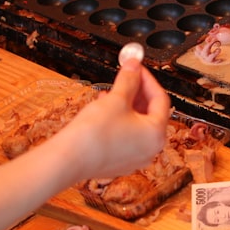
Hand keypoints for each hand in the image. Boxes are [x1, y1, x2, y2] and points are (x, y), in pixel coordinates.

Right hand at [56, 56, 170, 181]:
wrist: (69, 159)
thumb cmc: (94, 134)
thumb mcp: (116, 99)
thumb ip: (129, 79)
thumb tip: (134, 66)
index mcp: (156, 134)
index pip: (160, 99)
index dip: (147, 79)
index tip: (137, 68)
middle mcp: (150, 149)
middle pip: (150, 113)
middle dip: (137, 92)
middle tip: (127, 78)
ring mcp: (136, 158)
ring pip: (136, 125)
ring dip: (127, 106)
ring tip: (112, 93)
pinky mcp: (121, 162)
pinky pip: (126, 137)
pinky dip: (120, 121)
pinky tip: (105, 111)